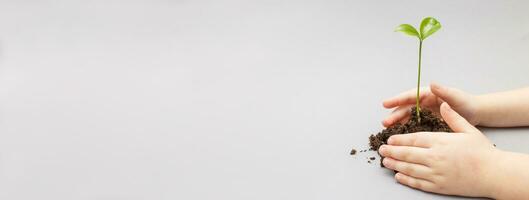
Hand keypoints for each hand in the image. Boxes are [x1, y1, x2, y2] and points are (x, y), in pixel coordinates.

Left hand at [378, 103, 498, 197]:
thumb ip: (452, 117)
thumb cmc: (482, 151)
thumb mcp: (468, 129)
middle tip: (381, 149)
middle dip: (391, 151)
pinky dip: (406, 179)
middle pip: (407, 153)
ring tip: (385, 161)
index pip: (413, 139)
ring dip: (395, 164)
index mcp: (440, 141)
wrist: (494, 173)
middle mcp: (435, 157)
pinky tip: (399, 176)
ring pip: (409, 168)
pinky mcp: (439, 186)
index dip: (399, 139)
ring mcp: (436, 173)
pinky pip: (418, 183)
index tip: (389, 138)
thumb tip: (443, 104)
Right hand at [382, 82, 480, 126]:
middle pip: (405, 109)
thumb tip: (432, 83)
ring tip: (388, 131)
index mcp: (428, 94)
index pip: (409, 96)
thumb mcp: (455, 96)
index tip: (386, 103)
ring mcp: (424, 113)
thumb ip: (444, 91)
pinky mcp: (427, 123)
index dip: (397, 100)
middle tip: (385, 123)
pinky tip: (399, 137)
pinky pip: (413, 126)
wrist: (476, 114)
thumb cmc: (466, 103)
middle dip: (394, 115)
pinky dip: (405, 130)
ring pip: (407, 118)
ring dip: (397, 124)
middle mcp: (423, 103)